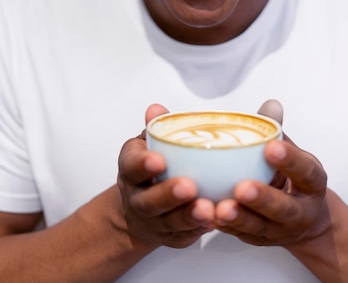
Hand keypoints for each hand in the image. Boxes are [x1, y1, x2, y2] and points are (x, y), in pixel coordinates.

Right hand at [117, 104, 215, 248]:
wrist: (138, 210)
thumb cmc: (151, 166)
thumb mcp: (148, 143)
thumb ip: (155, 127)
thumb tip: (156, 109)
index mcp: (130, 170)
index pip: (131, 166)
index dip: (142, 164)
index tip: (158, 160)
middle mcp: (138, 199)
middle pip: (149, 201)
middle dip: (168, 194)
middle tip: (188, 186)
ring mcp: (154, 222)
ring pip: (170, 222)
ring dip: (189, 216)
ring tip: (207, 208)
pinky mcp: (172, 238)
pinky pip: (186, 236)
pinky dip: (201, 229)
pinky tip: (217, 219)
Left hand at [214, 100, 328, 247]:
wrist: (306, 219)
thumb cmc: (292, 175)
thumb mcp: (291, 152)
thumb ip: (276, 131)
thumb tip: (270, 105)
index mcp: (312, 182)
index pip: (305, 171)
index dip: (289, 160)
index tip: (271, 148)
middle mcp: (301, 211)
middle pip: (284, 208)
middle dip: (264, 199)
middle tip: (243, 188)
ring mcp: (280, 230)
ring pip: (260, 227)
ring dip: (240, 218)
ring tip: (221, 208)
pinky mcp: (259, 241)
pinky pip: (241, 235)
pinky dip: (226, 227)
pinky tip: (209, 216)